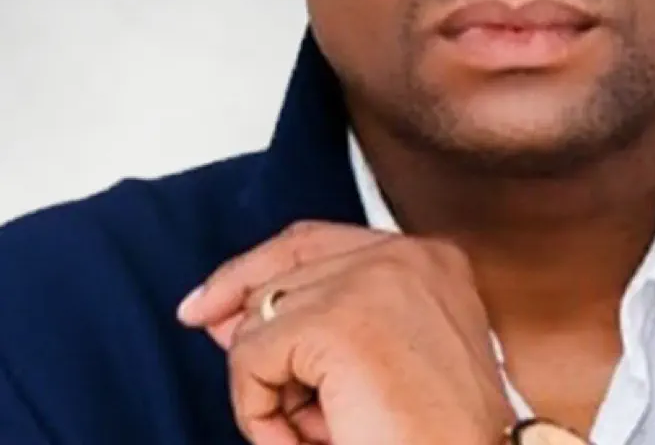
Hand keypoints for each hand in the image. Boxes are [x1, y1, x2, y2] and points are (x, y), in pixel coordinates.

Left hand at [177, 220, 514, 444]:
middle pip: (283, 268)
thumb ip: (314, 322)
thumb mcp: (377, 365)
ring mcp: (374, 281)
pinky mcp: (339, 323)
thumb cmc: (434, 438)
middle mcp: (407, 255)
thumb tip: (220, 309)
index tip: (209, 303)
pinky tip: (307, 439)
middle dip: (257, 334)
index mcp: (432, 260)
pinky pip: (251, 358)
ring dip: (270, 384)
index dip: (257, 268)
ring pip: (262, 316)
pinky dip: (256, 410)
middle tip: (262, 389)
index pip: (317, 241)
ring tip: (318, 432)